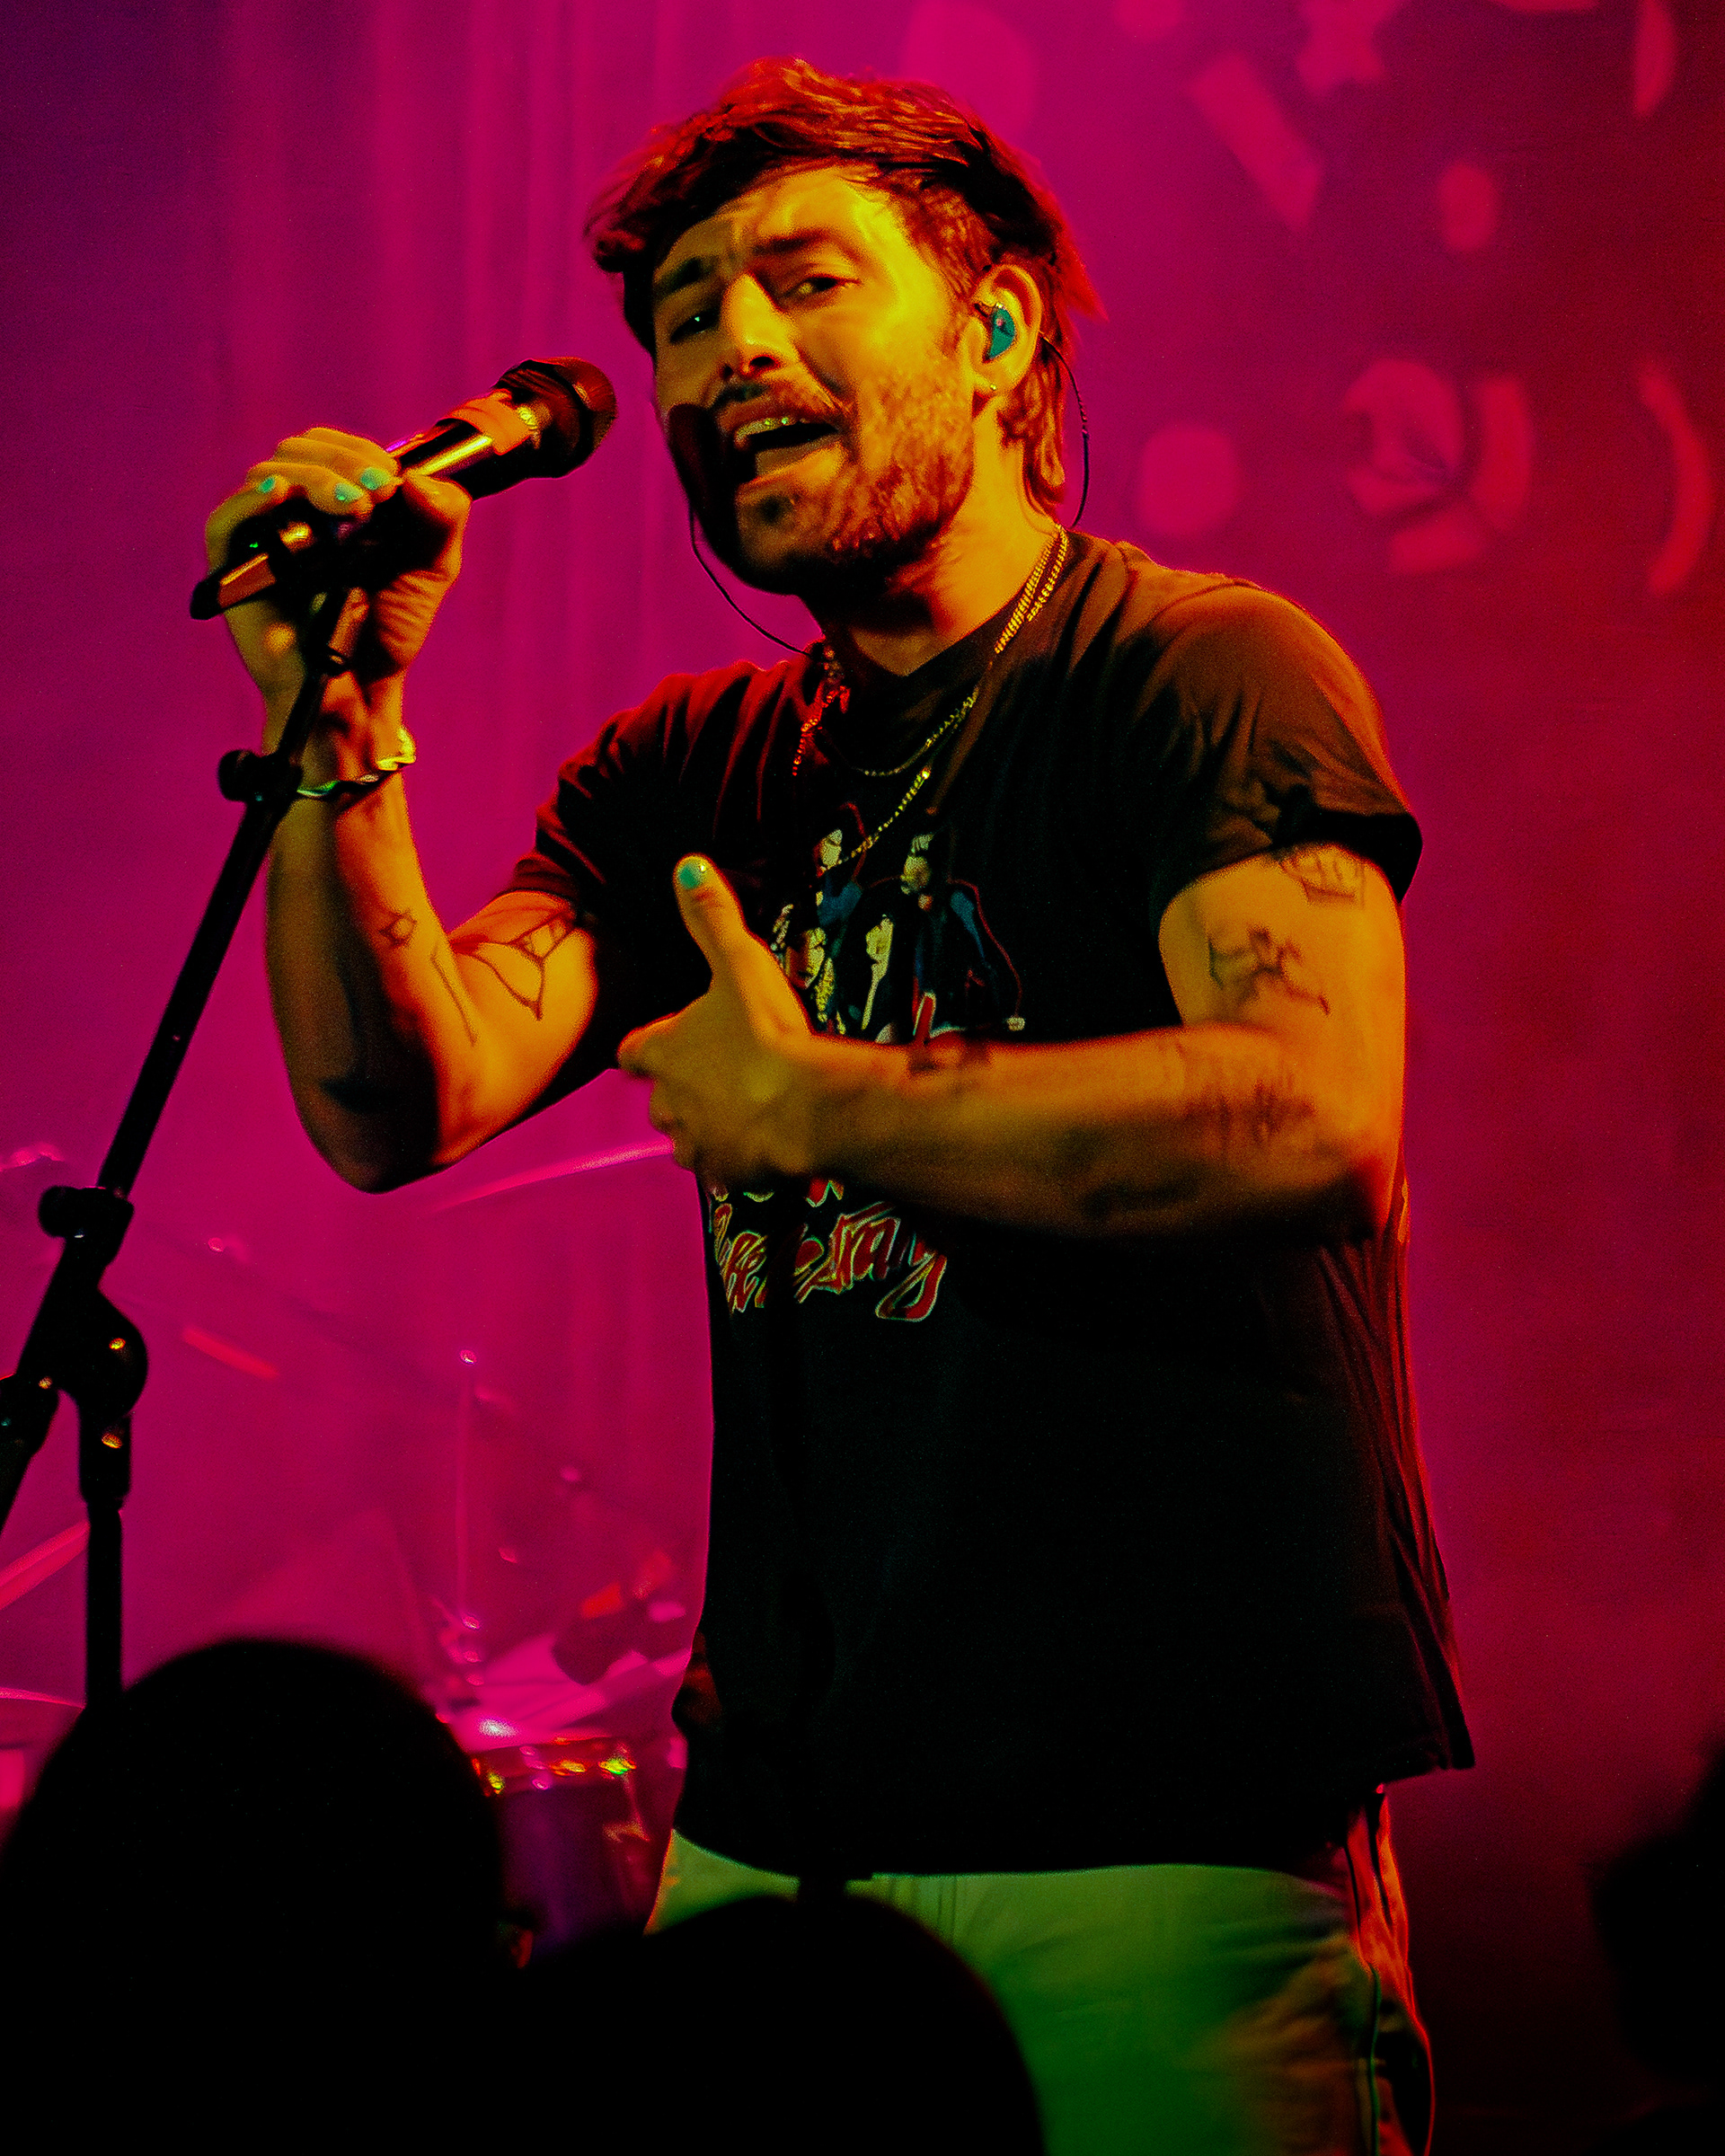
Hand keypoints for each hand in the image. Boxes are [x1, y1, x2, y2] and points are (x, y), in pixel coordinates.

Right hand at [203, 427, 469, 737]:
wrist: (362, 687)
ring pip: (268, 476)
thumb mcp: (431, 568)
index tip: (392, 481)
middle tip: (377, 492)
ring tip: (355, 508)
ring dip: (314, 479)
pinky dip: (249, 500)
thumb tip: (420, 476)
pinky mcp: (233, 570)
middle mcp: (293, 509)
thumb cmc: (390, 628)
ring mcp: (261, 536)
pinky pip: (225, 521)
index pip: (331, 447)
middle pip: (298, 451)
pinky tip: (280, 495)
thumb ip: (441, 519)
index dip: (360, 452)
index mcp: (332, 499)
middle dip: (342, 463)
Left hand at [618, 858, 817, 1185]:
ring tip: (740, 1116)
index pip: (633, 1051)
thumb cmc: (767, 1033)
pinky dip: (735, 1162)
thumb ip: (711, 917)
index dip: (646, 1048)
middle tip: (717, 1079)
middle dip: (680, 1093)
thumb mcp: (739, 964)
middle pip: (659, 1101)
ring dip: (705, 1130)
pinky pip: (721, 1171)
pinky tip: (762, 1149)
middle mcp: (666, 1103)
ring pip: (686, 1141)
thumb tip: (686, 863)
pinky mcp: (724, 1175)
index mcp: (662, 1053)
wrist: (805, 1109)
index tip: (656, 1047)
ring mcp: (694, 1143)